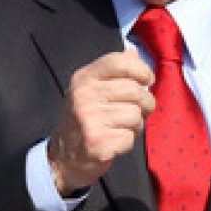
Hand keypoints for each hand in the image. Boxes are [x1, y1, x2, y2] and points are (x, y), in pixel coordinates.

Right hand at [47, 50, 154, 193]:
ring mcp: (89, 119)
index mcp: (84, 78)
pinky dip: (127, 142)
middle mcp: (84, 95)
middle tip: (138, 111)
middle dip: (146, 103)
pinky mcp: (97, 142)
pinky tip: (114, 142)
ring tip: (120, 128)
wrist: (63, 158)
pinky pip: (130, 137)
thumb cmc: (84, 120)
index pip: (120, 62)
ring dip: (135, 125)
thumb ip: (113, 71)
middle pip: (135, 91)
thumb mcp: (92, 90)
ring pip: (136, 115)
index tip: (148, 81)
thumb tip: (133, 52)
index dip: (142, 70)